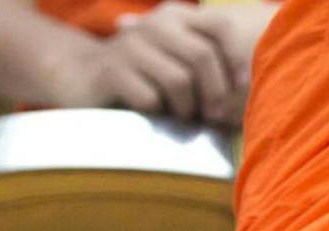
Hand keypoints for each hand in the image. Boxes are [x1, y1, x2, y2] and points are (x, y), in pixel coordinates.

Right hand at [69, 3, 263, 127]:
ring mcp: (131, 45)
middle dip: (215, 94)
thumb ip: (205, 60)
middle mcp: (154, 23)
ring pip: (178, 81)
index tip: (244, 89)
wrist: (81, 76)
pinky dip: (157, 115)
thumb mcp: (173, 58)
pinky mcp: (111, 71)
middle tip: (216, 117)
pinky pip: (149, 99)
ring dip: (186, 108)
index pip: (220, 26)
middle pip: (202, 57)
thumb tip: (247, 89)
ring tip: (183, 119)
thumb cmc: (139, 75)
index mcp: (175, 14)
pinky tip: (153, 118)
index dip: (237, 58)